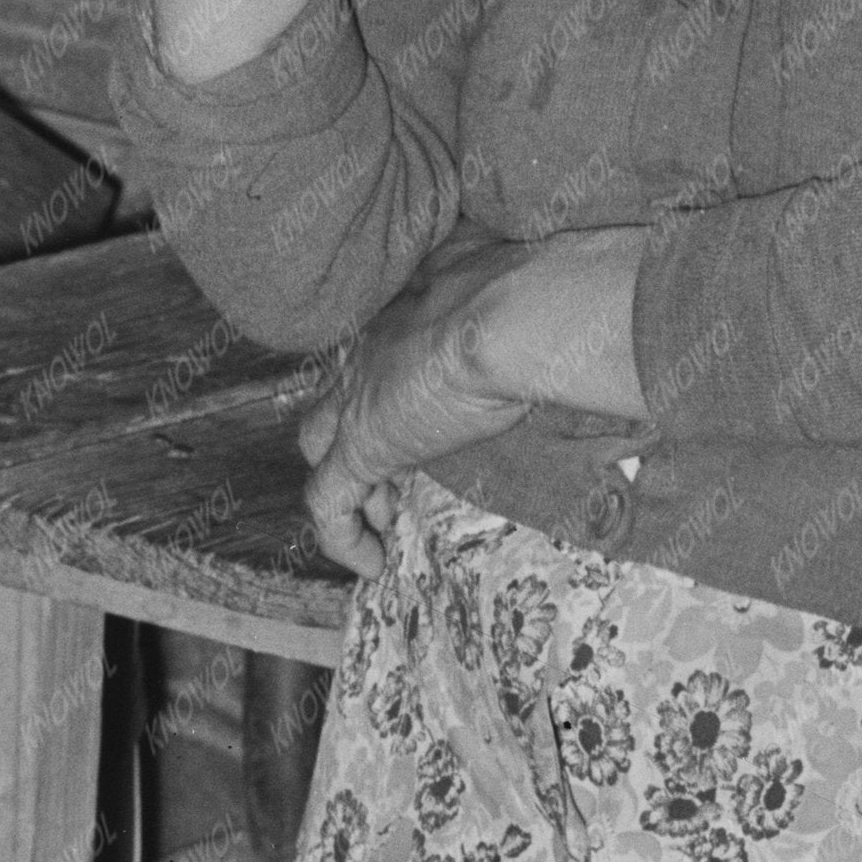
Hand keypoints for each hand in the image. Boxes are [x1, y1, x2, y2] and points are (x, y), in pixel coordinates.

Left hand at [298, 245, 532, 568]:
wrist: (508, 317)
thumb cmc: (524, 300)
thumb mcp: (511, 297)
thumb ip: (508, 304)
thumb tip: (543, 298)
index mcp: (401, 319)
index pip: (374, 360)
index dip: (389, 398)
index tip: (421, 424)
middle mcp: (367, 356)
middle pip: (333, 401)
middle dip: (356, 441)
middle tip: (395, 481)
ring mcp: (355, 402)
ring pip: (319, 449)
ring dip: (353, 486)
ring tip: (388, 523)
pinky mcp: (360, 448)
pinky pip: (326, 504)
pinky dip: (341, 538)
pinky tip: (371, 564)